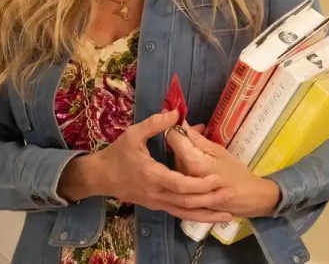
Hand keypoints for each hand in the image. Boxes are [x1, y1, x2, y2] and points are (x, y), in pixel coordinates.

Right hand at [61, 109, 233, 222]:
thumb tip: (176, 112)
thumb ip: (155, 124)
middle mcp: (156, 194)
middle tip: (230, 194)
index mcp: (152, 176)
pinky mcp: (157, 205)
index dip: (199, 183)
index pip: (180, 184)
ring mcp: (157, 202)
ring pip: (184, 213)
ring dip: (206, 214)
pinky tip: (210, 216)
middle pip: (186, 202)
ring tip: (227, 216)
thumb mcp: (134, 135)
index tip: (217, 179)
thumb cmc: (117, 154)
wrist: (99, 177)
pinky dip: (195, 216)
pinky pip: (179, 213)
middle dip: (209, 199)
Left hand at [165, 124, 280, 218]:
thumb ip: (197, 138)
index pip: (173, 137)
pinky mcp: (181, 195)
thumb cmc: (236, 173)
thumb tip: (180, 121)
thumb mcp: (220, 152)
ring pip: (175, 161)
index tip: (181, 118)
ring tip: (204, 148)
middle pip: (174, 150)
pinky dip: (185, 163)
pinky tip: (198, 161)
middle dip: (184, 138)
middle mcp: (181, 175)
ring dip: (185, 151)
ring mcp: (180, 187)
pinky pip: (178, 174)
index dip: (175, 125)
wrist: (246, 199)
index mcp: (192, 162)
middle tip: (201, 130)